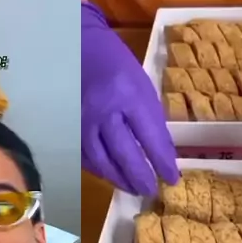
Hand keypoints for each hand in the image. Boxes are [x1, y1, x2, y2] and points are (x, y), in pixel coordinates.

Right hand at [81, 3, 178, 195]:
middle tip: (151, 192)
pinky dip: (101, 172)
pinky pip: (86, 159)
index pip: (150, 138)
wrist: (78, 50)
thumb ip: (152, 120)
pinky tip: (112, 177)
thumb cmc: (117, 66)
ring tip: (134, 190)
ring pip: (102, 162)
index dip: (162, 163)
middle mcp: (103, 111)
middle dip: (140, 177)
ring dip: (120, 180)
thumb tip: (163, 156)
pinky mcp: (69, 130)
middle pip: (124, 155)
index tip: (172, 179)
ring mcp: (82, 123)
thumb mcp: (143, 86)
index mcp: (129, 95)